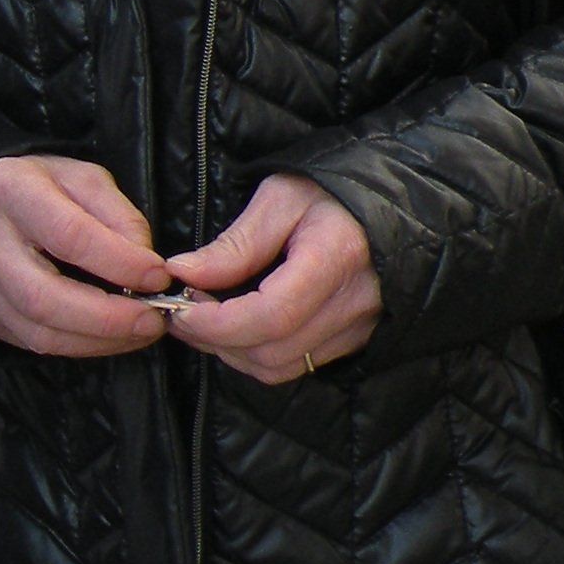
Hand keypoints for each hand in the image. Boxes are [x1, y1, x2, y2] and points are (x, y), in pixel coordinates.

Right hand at [0, 154, 175, 355]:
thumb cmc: (42, 190)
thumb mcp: (83, 180)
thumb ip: (119, 215)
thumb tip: (145, 265)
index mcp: (10, 190)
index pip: (69, 236)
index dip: (120, 262)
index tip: (158, 275)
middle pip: (44, 298)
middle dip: (108, 318)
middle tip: (152, 319)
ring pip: (39, 331)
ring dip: (99, 340)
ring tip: (140, 331)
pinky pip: (35, 343)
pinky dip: (82, 346)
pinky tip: (112, 336)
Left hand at [163, 174, 382, 383]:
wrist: (385, 210)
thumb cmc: (329, 195)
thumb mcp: (278, 199)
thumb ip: (235, 244)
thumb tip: (183, 273)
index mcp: (336, 258)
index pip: (273, 315)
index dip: (218, 323)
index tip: (179, 309)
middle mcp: (353, 304)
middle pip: (272, 351)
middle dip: (215, 339)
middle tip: (179, 310)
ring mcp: (357, 329)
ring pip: (280, 368)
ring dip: (231, 352)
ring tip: (201, 320)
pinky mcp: (352, 342)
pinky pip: (295, 365)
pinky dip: (255, 355)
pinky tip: (234, 328)